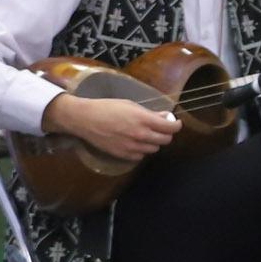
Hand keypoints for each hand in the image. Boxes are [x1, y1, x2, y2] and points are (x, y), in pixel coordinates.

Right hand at [44, 92, 175, 161]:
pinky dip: (142, 150)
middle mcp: (140, 135)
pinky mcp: (123, 154)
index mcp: (143, 120)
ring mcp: (132, 146)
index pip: (170, 128)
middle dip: (166, 134)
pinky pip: (141, 155)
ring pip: (154, 149)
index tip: (175, 123)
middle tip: (162, 129)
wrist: (84, 119)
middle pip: (165, 140)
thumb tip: (166, 117)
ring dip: (154, 142)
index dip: (176, 125)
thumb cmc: (107, 108)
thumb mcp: (130, 105)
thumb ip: (150, 113)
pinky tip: (136, 142)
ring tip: (146, 135)